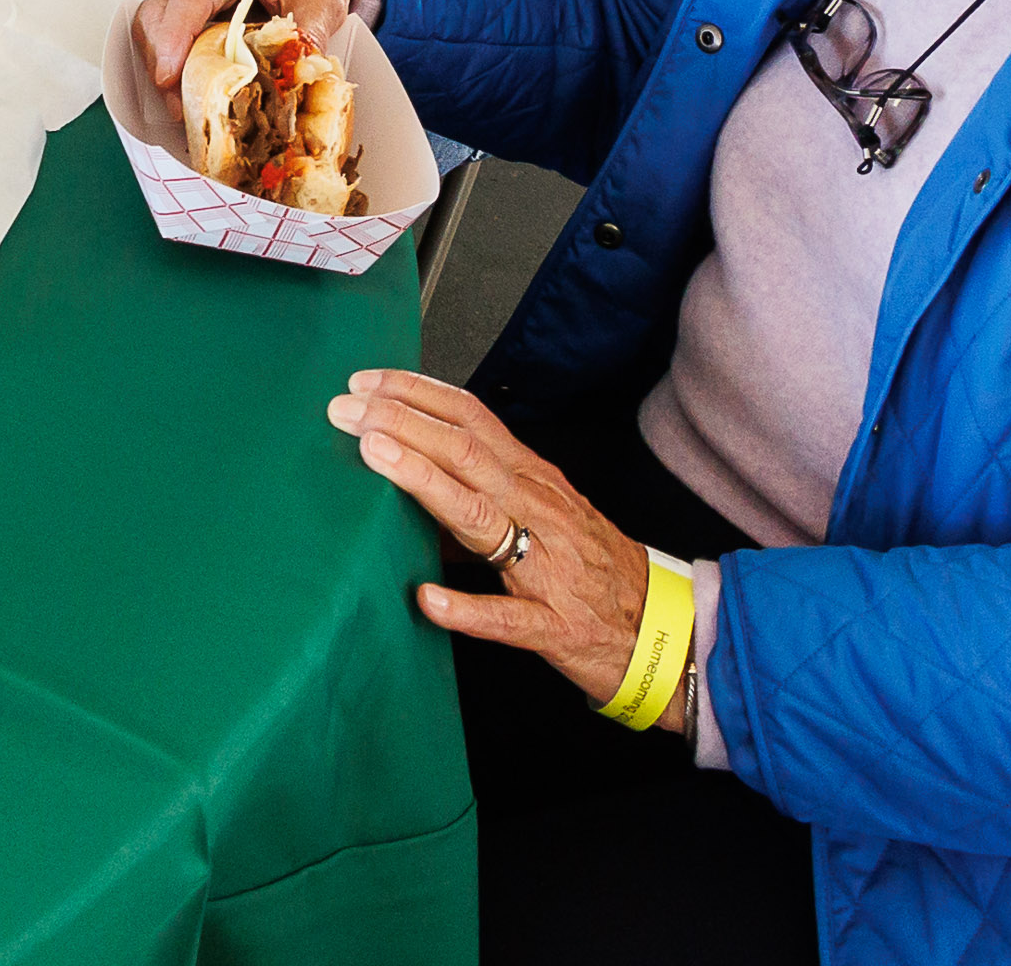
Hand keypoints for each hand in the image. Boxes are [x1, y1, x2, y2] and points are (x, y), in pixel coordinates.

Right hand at [126, 0, 369, 107]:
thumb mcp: (321, 5)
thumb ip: (306, 45)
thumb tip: (295, 85)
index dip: (175, 37)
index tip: (169, 77)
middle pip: (162, 10)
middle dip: (164, 63)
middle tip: (180, 106)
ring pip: (153, 19)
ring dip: (162, 63)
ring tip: (183, 103)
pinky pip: (161, 24)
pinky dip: (168, 56)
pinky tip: (186, 83)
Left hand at [329, 368, 656, 706]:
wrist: (664, 630)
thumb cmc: (591, 568)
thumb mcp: (538, 515)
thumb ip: (480, 492)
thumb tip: (407, 472)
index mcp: (533, 480)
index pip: (472, 421)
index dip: (417, 395)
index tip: (365, 380)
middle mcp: (539, 510)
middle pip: (468, 454)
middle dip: (404, 424)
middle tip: (346, 408)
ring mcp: (547, 568)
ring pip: (483, 516)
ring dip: (424, 482)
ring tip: (374, 457)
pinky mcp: (554, 626)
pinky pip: (507, 617)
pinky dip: (467, 608)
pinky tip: (427, 599)